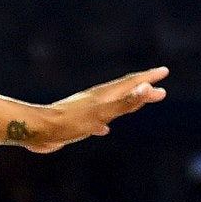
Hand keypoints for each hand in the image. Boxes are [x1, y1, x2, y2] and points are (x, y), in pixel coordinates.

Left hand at [18, 66, 168, 153]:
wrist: (36, 130)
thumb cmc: (69, 122)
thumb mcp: (102, 114)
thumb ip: (125, 102)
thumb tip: (148, 87)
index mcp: (103, 96)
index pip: (130, 83)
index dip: (148, 77)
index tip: (163, 71)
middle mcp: (94, 100)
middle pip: (122, 91)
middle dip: (141, 88)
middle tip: (158, 86)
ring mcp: (84, 110)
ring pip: (109, 104)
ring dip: (125, 103)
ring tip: (134, 104)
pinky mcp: (75, 123)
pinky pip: (96, 120)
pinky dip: (105, 121)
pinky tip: (104, 129)